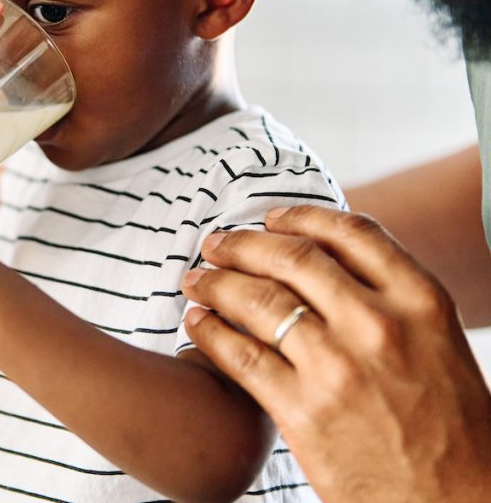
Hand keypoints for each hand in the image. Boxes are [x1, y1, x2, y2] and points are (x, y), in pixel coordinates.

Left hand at [181, 205, 490, 502]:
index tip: (270, 218)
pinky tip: (196, 324)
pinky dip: (208, 332)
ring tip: (197, 280)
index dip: (300, 217)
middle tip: (215, 243)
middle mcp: (378, 324)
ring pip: (257, 300)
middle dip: (243, 244)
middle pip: (292, 257)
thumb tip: (329, 263)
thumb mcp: (439, 345)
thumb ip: (391, 301)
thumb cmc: (452, 431)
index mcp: (421, 301)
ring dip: (216, 283)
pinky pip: (239, 355)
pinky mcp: (301, 411)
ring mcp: (337, 366)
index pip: (350, 233)